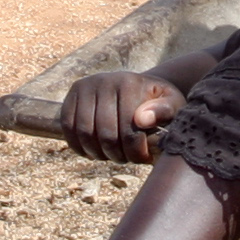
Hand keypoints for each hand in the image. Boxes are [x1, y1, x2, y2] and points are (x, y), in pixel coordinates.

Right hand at [60, 69, 186, 164]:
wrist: (136, 87)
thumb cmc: (157, 102)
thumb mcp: (171, 104)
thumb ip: (165, 111)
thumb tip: (142, 119)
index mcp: (130, 84)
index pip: (129, 130)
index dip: (135, 152)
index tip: (143, 159)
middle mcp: (104, 81)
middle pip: (106, 134)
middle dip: (117, 155)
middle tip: (126, 159)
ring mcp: (85, 86)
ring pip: (85, 133)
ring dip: (97, 153)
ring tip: (111, 156)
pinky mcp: (72, 95)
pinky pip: (68, 127)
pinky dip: (78, 146)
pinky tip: (93, 152)